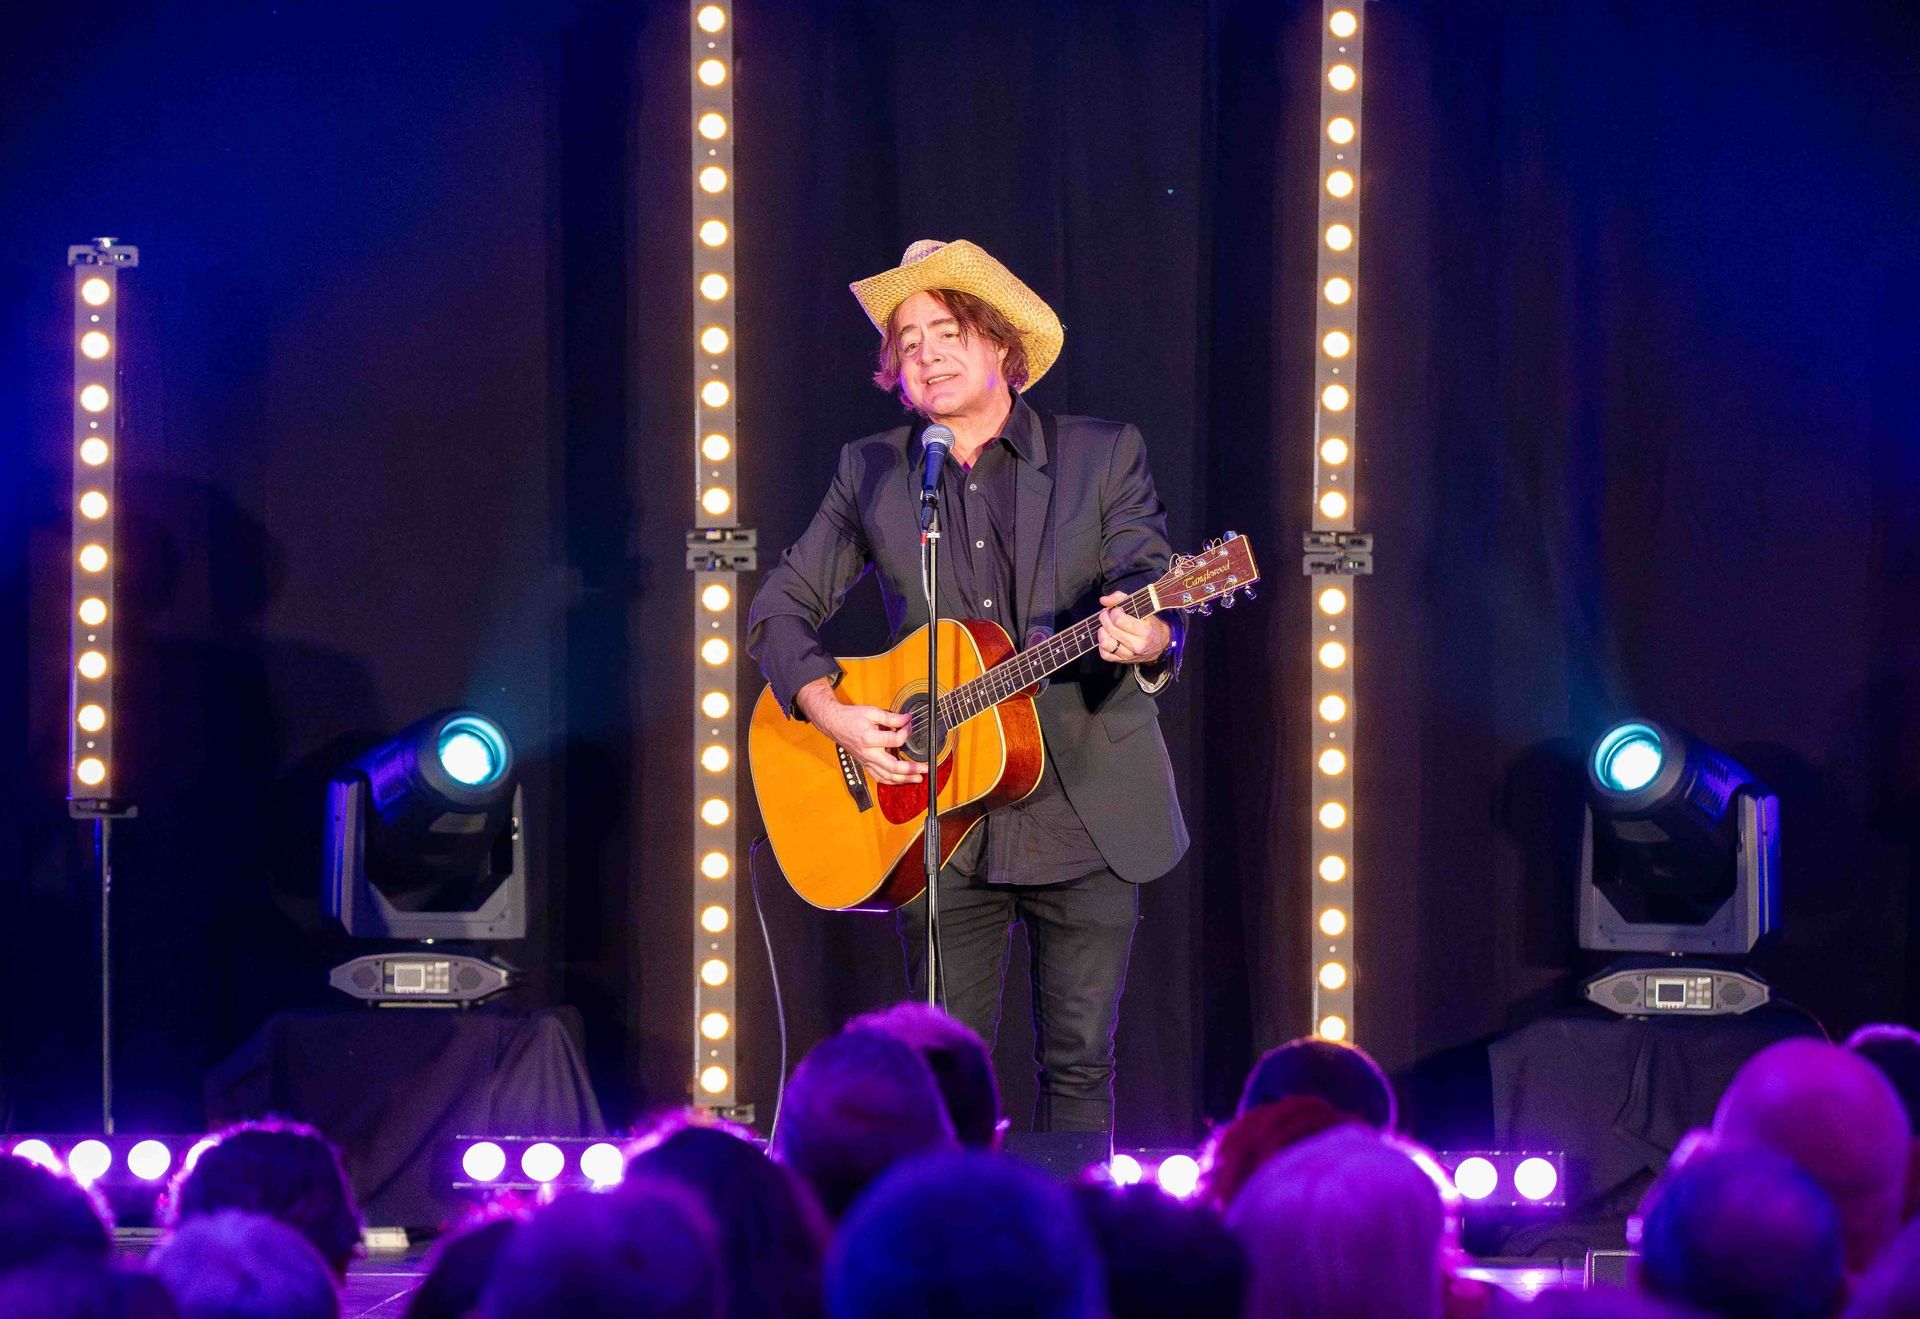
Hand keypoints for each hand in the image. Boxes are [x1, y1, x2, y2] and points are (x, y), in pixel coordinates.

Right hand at [796, 680, 926, 784]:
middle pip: (893, 767)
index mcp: (869, 739)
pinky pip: (879, 777)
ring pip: (886, 776)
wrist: (834, 724)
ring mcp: (866, 761)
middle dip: (911, 769)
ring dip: (904, 779)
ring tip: (917, 778)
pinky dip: (891, 781)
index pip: (894, 741)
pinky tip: (901, 780)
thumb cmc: (851, 718)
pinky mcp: (865, 764)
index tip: (909, 725)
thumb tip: (907, 719)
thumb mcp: (872, 712)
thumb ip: (891, 717)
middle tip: (925, 768)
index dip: (905, 732)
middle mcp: (868, 754)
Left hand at [1096, 591, 1170, 665]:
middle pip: (1111, 629)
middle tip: (1108, 614)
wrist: (1162, 645)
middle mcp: (1137, 645)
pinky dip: (1102, 645)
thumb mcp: (1143, 608)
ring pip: (1106, 643)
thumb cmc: (1152, 624)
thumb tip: (1104, 600)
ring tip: (1107, 626)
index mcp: (1145, 631)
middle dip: (1105, 618)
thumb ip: (1122, 599)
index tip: (1118, 609)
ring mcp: (1129, 655)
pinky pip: (1105, 654)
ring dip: (1103, 631)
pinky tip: (1108, 637)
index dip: (1114, 612)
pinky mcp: (1122, 661)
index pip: (1119, 620)